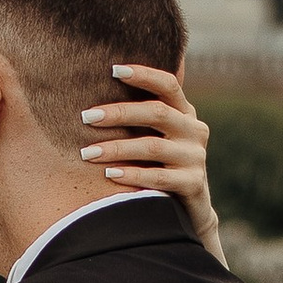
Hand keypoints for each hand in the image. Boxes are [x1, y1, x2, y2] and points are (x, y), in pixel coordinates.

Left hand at [82, 63, 222, 264]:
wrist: (188, 212)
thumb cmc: (161, 167)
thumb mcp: (157, 137)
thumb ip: (140, 116)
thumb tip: (98, 89)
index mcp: (185, 113)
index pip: (168, 84)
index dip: (144, 74)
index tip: (113, 69)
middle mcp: (194, 131)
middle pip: (156, 113)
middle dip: (119, 113)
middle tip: (86, 116)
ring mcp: (196, 158)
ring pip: (153, 146)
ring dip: (117, 148)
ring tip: (87, 153)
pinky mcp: (194, 184)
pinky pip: (158, 178)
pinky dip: (132, 175)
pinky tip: (109, 174)